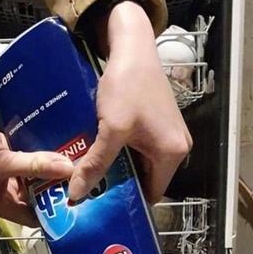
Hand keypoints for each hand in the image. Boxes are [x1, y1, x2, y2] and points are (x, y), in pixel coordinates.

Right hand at [0, 103, 72, 226]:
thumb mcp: (2, 161)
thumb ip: (35, 165)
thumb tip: (67, 169)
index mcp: (0, 203)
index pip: (35, 217)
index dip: (56, 212)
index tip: (80, 202)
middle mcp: (4, 191)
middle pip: (38, 195)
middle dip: (57, 188)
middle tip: (85, 178)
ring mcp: (5, 172)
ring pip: (34, 176)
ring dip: (51, 170)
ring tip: (78, 162)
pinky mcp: (5, 154)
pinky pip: (28, 159)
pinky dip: (42, 155)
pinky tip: (60, 146)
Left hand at [68, 1, 191, 204]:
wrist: (132, 45)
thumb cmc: (128, 85)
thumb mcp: (111, 128)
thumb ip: (95, 163)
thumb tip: (77, 194)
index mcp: (173, 153)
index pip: (152, 194)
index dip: (128, 203)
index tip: (102, 208)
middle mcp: (175, 147)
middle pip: (145, 179)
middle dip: (119, 186)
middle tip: (90, 195)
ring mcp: (165, 134)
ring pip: (138, 164)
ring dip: (116, 168)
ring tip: (90, 177)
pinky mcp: (154, 123)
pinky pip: (137, 148)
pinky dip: (119, 153)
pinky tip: (97, 154)